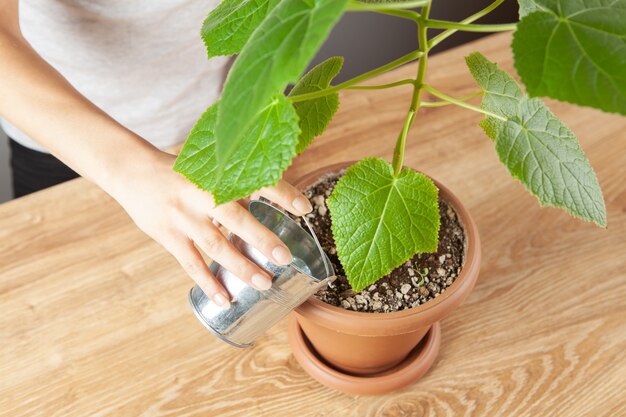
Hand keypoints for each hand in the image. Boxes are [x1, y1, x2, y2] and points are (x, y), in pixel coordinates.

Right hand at [108, 150, 312, 308]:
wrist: (131, 172)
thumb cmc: (180, 173)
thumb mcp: (208, 172)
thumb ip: (236, 187)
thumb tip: (275, 202)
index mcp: (215, 175)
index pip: (253, 182)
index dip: (280, 193)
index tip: (305, 207)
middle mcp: (200, 195)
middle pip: (234, 217)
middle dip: (261, 238)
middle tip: (285, 258)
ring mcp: (183, 218)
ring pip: (215, 245)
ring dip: (240, 266)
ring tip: (264, 283)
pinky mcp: (168, 236)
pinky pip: (190, 263)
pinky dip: (208, 282)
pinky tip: (225, 299)